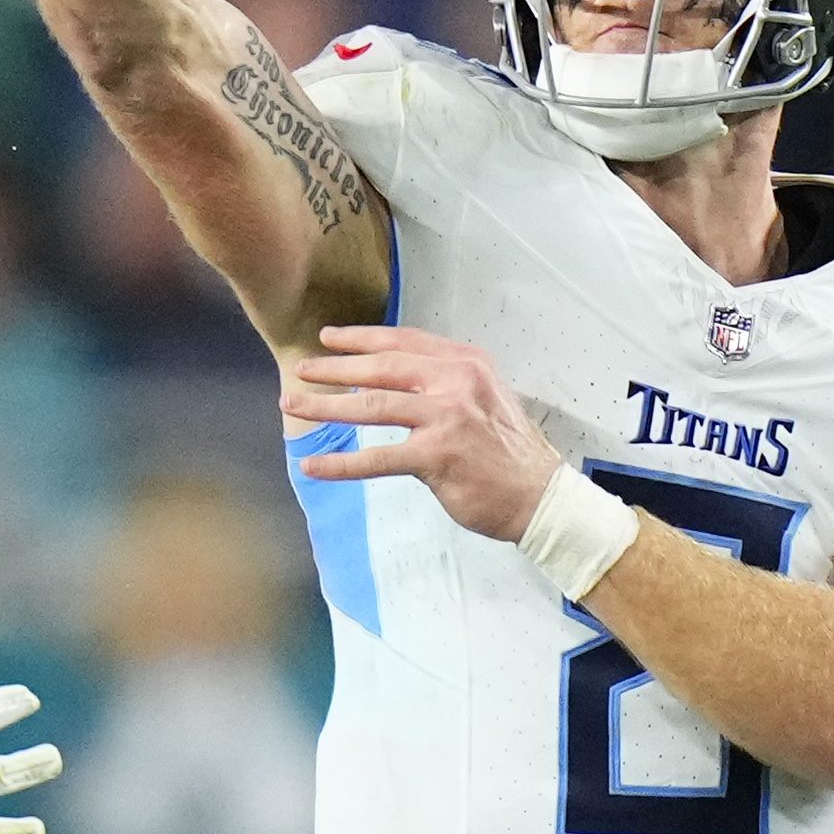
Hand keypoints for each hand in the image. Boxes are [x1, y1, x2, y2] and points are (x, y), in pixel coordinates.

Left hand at [281, 326, 566, 544]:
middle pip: (382, 367)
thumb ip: (444, 381)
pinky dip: (341, 463)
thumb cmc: (507, 451)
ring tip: (294, 405)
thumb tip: (391, 377)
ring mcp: (446, 417)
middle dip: (335, 368)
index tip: (329, 339)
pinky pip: (377, 457)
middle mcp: (456, 381)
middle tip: (301, 370)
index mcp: (465, 362)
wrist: (539, 495)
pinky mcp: (437, 456)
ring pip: (372, 406)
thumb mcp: (483, 396)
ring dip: (326, 406)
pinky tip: (315, 466)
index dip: (362, 338)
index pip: (404, 341)